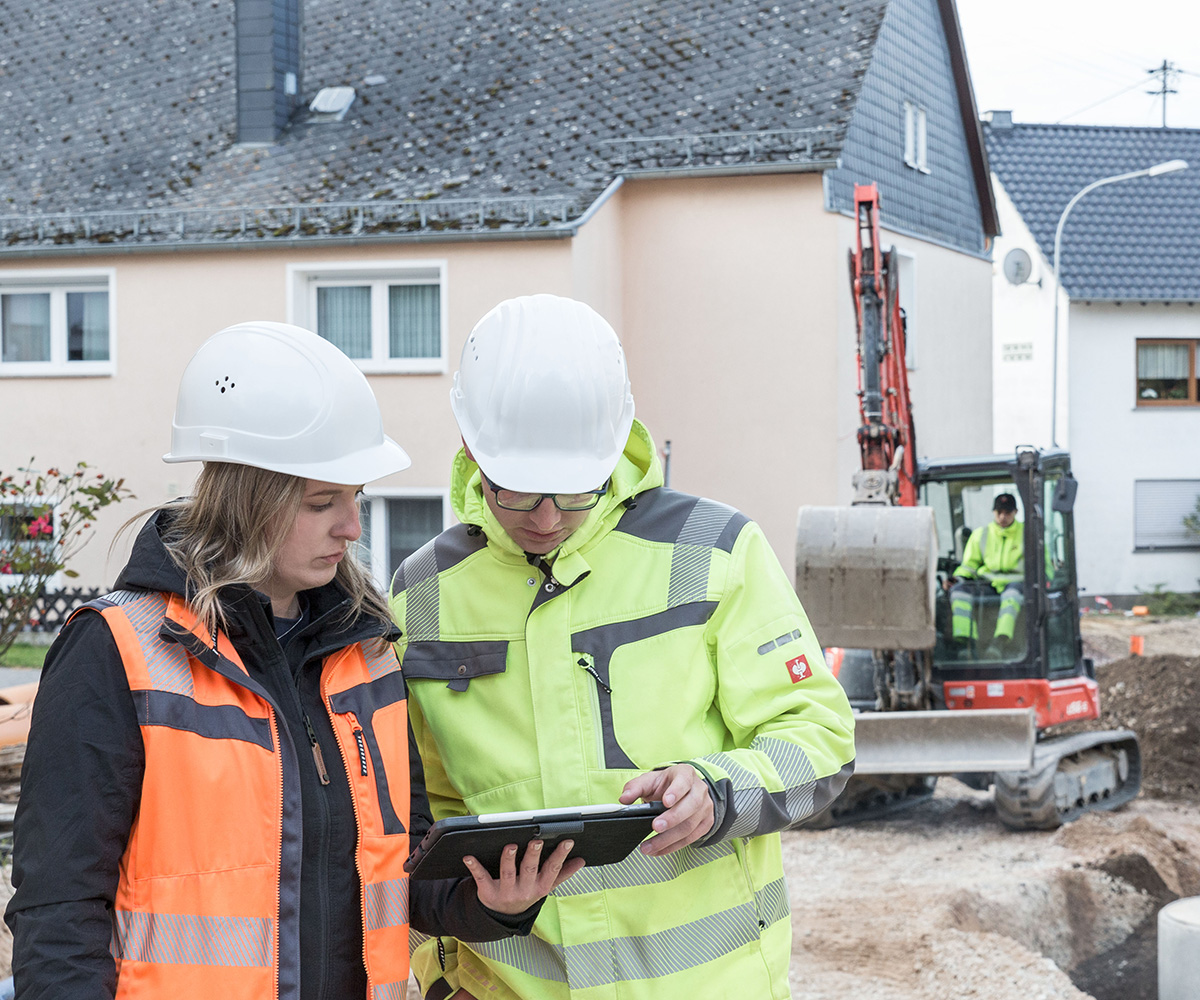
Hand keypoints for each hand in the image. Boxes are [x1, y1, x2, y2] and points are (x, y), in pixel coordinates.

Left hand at [463, 839, 584, 914]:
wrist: (502, 916)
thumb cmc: (526, 893)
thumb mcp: (545, 887)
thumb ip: (562, 873)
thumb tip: (581, 861)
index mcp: (539, 887)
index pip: (552, 870)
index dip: (560, 856)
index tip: (567, 842)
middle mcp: (524, 890)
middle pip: (529, 870)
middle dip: (533, 855)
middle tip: (536, 841)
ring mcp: (505, 891)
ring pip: (507, 873)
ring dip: (508, 859)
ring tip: (510, 846)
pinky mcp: (487, 891)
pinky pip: (481, 877)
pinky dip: (474, 867)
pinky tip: (469, 857)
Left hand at [619, 763, 714, 856]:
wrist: (681, 792)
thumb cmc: (665, 785)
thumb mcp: (649, 781)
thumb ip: (635, 787)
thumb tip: (624, 799)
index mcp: (685, 774)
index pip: (683, 781)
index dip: (676, 792)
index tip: (665, 802)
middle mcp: (699, 789)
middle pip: (691, 805)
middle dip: (672, 818)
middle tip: (655, 827)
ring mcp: (705, 807)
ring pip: (690, 825)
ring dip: (669, 839)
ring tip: (650, 846)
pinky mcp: (706, 823)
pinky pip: (691, 838)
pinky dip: (674, 846)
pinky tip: (659, 850)